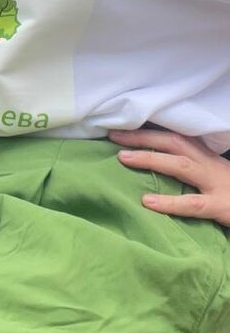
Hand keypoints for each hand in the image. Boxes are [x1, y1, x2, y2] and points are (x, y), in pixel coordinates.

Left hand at [109, 128, 229, 226]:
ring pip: (180, 165)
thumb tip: (149, 161)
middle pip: (173, 142)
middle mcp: (208, 163)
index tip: (119, 126)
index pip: (172, 136)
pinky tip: (148, 202)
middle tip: (113, 135)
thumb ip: (186, 165)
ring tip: (123, 159)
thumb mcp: (210, 172)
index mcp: (204, 155)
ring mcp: (215, 183)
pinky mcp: (220, 206)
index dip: (146, 130)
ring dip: (151, 159)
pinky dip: (169, 202)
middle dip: (142, 137)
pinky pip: (193, 204)